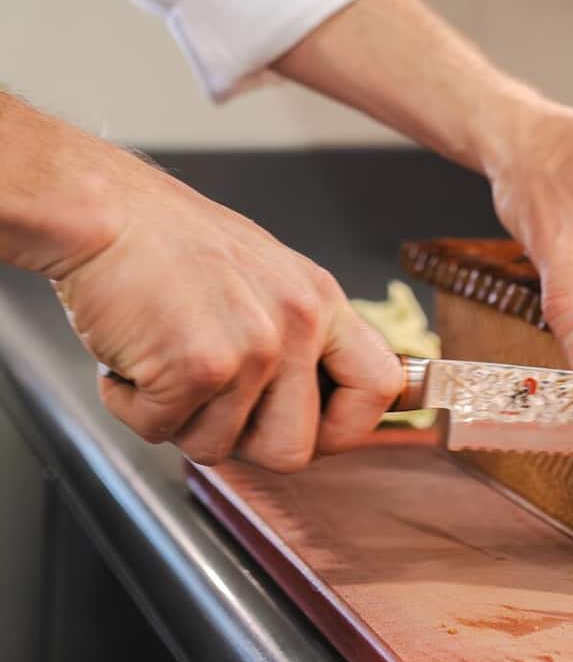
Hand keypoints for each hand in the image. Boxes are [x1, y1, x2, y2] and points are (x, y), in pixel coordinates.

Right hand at [46, 144, 401, 470]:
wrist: (105, 211)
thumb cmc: (172, 244)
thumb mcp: (267, 278)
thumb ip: (298, 337)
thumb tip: (315, 405)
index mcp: (321, 302)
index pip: (379, 386)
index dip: (347, 427)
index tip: (314, 431)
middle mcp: (299, 324)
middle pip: (294, 451)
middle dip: (242, 443)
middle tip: (207, 402)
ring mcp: (254, 347)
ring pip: (217, 448)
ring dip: (177, 419)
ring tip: (161, 359)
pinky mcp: (200, 366)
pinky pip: (162, 430)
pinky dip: (132, 405)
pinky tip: (130, 355)